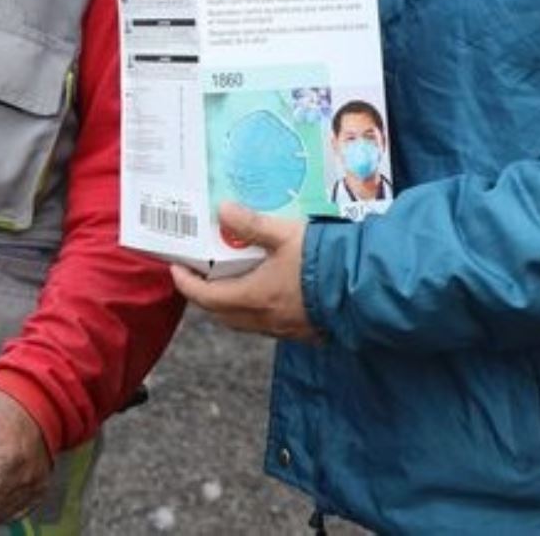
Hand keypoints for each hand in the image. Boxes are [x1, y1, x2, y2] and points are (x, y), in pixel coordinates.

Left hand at [170, 202, 319, 342]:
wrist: (363, 288)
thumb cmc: (322, 261)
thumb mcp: (284, 234)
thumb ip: (251, 223)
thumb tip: (221, 209)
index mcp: (253, 297)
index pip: (206, 297)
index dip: (186, 283)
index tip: (176, 268)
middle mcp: (264, 319)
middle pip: (221, 314)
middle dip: (204, 296)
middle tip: (197, 274)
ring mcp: (284, 329)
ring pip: (244, 321)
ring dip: (229, 304)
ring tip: (227, 280)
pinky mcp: (303, 331)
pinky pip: (267, 324)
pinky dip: (254, 310)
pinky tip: (264, 292)